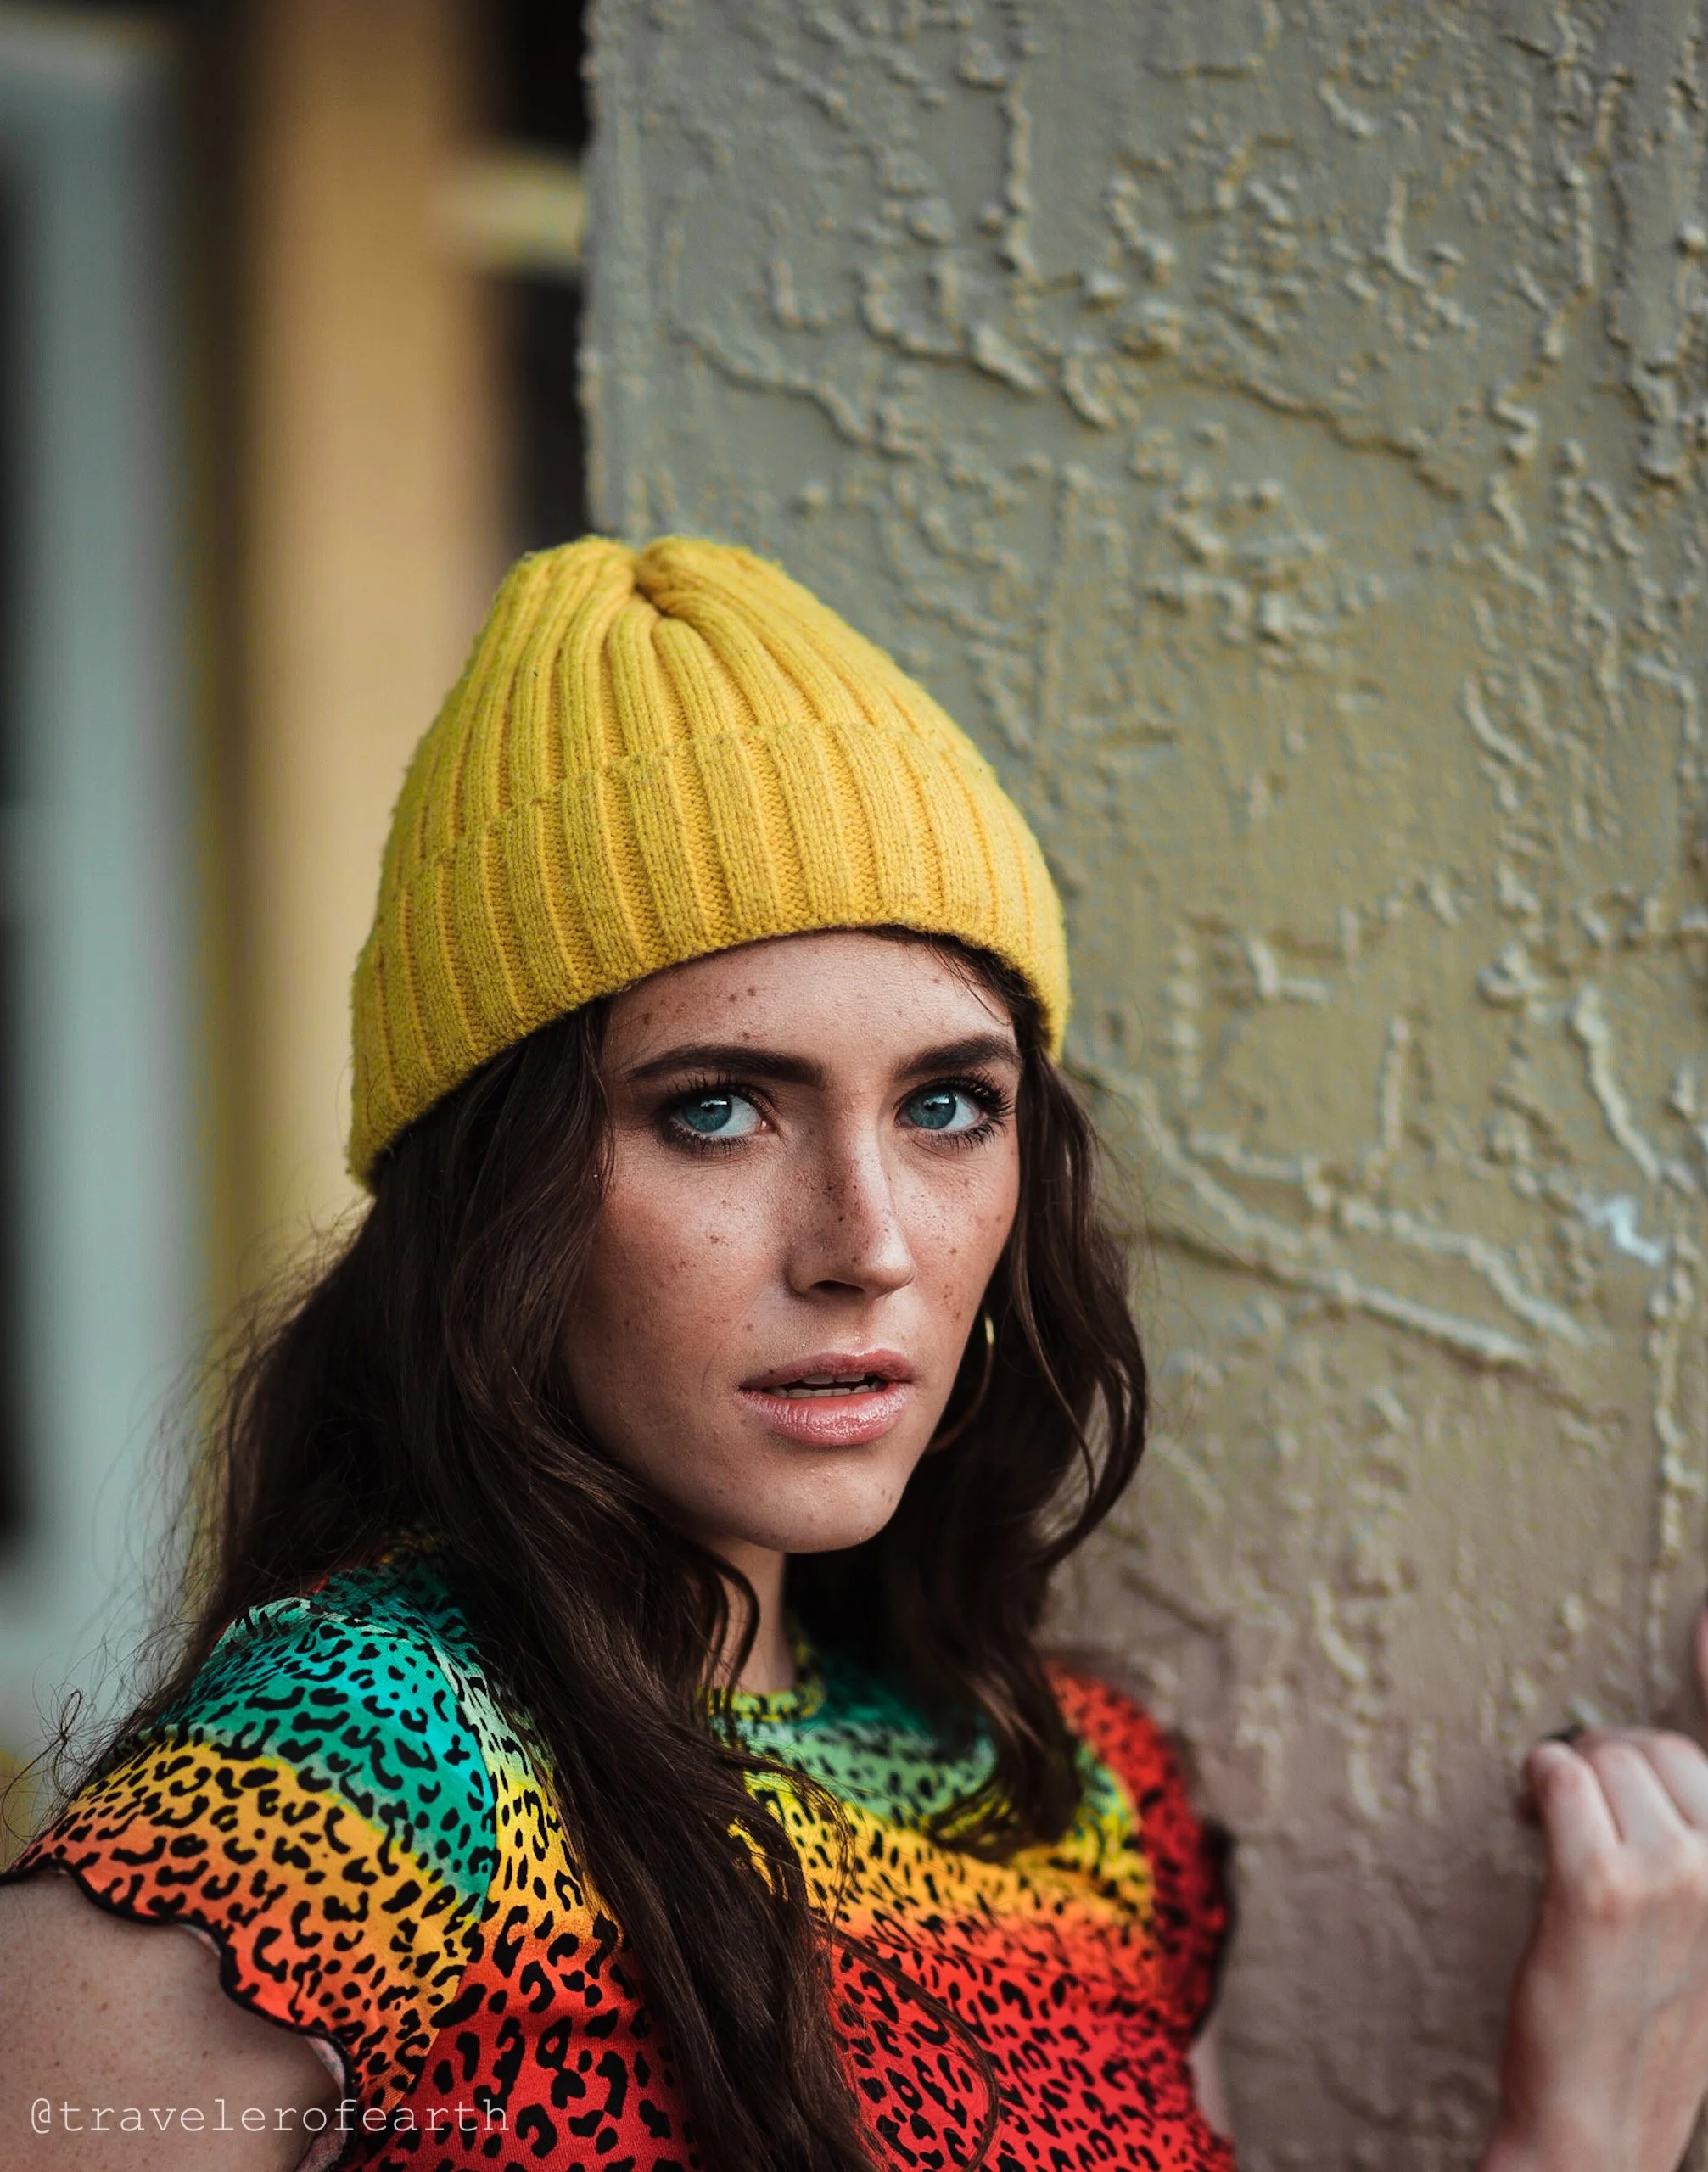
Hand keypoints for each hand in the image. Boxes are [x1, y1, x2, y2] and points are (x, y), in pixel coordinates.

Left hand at [1482, 1604, 1707, 2171]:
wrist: (1599, 2127)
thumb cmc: (1642, 2028)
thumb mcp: (1703, 1937)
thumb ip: (1697, 1856)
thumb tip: (1651, 1767)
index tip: (1704, 1622)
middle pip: (1657, 1746)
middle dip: (1610, 1760)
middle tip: (1582, 1804)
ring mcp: (1671, 1878)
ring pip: (1603, 1757)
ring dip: (1569, 1776)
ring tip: (1559, 1824)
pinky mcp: (1598, 1888)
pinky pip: (1559, 1779)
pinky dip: (1538, 1783)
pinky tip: (1533, 1812)